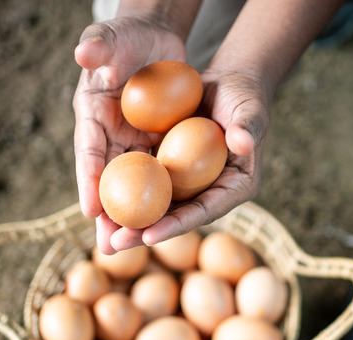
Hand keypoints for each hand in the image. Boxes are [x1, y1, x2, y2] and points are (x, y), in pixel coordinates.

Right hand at [73, 17, 186, 252]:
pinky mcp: (153, 144)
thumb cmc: (129, 35)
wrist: (153, 38)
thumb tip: (84, 54)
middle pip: (107, 180)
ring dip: (131, 216)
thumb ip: (98, 43)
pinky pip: (156, 175)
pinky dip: (158, 198)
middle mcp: (108, 134)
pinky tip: (165, 223)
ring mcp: (131, 142)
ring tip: (130, 248)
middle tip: (109, 247)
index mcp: (91, 114)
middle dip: (107, 216)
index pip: (89, 151)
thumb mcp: (112, 35)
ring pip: (132, 186)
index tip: (91, 208)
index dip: (88, 179)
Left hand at [110, 67, 269, 251]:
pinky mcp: (175, 171)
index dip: (178, 225)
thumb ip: (247, 127)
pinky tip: (103, 201)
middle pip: (179, 217)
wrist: (229, 83)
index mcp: (237, 187)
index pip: (206, 211)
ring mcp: (193, 184)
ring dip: (133, 220)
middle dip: (146, 233)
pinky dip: (130, 192)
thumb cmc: (244, 95)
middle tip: (116, 244)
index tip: (150, 235)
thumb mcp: (249, 110)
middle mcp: (214, 192)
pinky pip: (150, 184)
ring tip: (104, 234)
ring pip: (161, 206)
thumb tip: (244, 143)